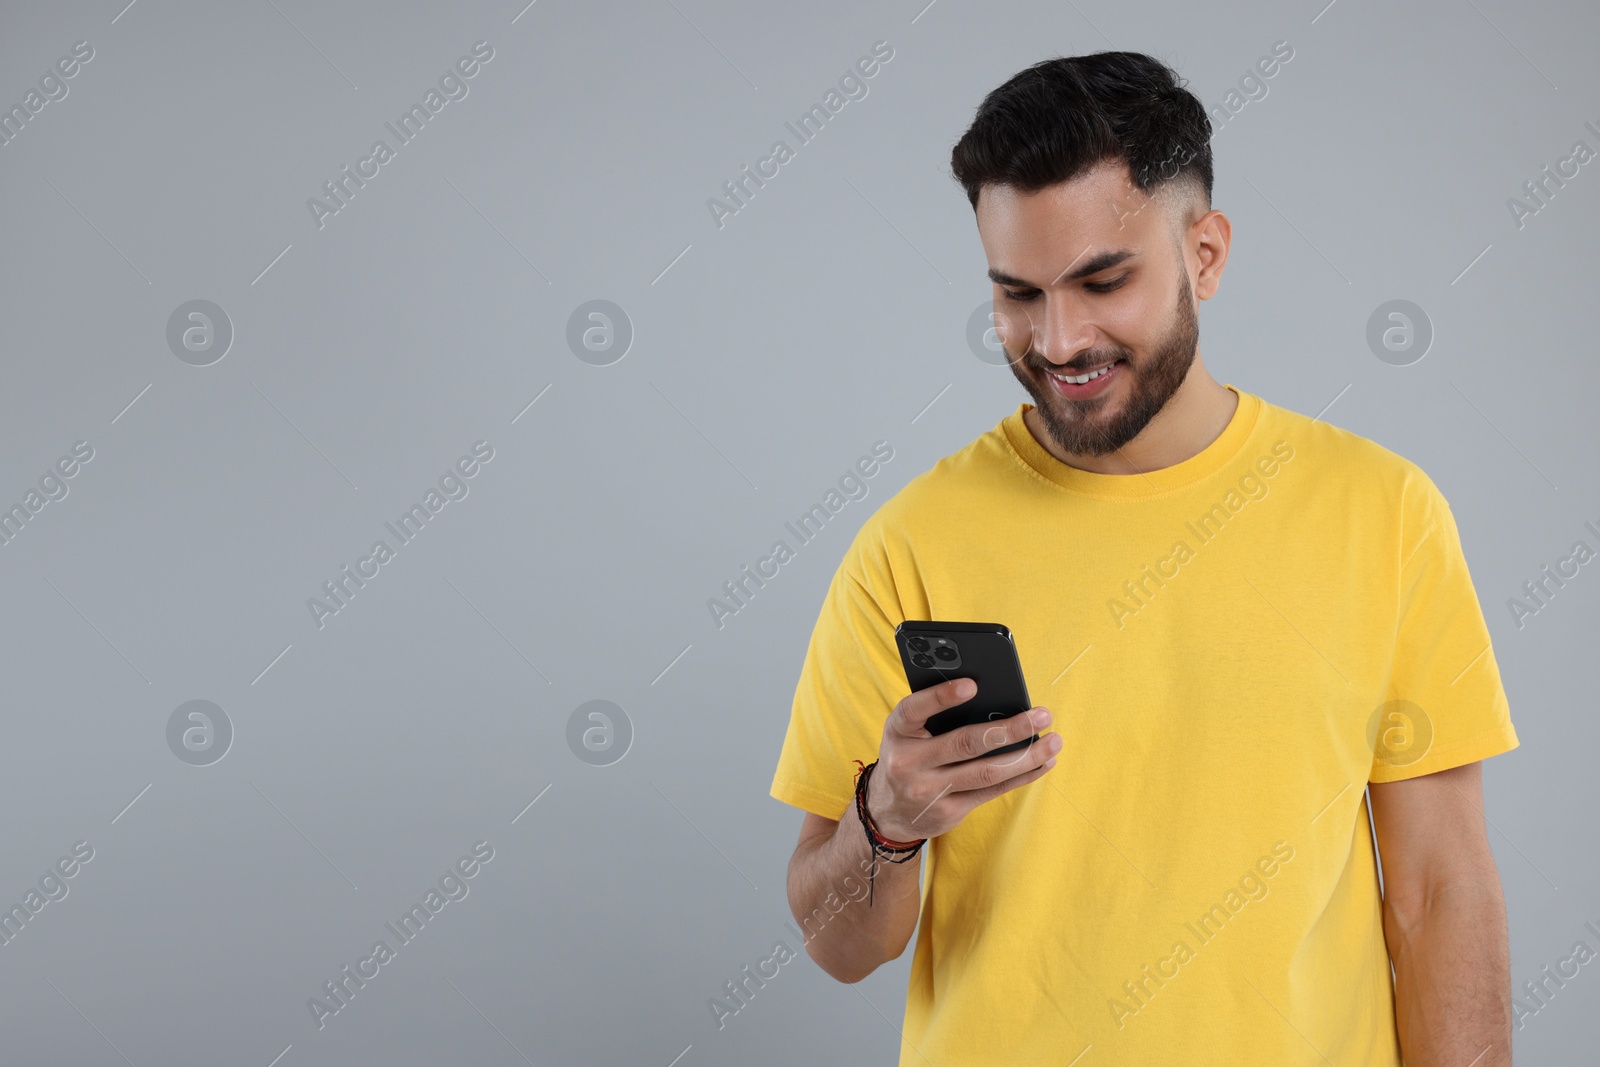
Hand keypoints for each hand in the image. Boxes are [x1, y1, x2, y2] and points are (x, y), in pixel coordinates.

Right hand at [865, 677, 1060, 842]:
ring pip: (986, 772)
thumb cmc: (908, 755)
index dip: (941, 697)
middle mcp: (908, 762)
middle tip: (1042, 715)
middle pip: (965, 743)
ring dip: (1026, 756)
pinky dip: (1022, 775)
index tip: (972, 685)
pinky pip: (992, 791)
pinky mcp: (949, 811)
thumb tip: (995, 700)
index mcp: (897, 732)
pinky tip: (1043, 762)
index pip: (914, 709)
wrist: (887, 810)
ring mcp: (929, 791)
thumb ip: (936, 715)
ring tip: (1053, 741)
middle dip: (1009, 729)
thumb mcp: (907, 732)